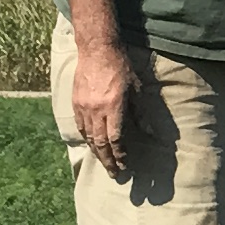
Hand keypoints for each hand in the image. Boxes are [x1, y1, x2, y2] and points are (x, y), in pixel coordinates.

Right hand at [69, 42, 138, 176]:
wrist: (97, 49)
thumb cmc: (120, 67)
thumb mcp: (136, 89)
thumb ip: (140, 113)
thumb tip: (149, 133)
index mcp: (113, 107)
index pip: (116, 139)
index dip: (120, 155)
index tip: (125, 166)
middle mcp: (96, 111)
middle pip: (101, 143)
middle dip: (108, 161)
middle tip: (114, 174)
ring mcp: (84, 108)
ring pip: (89, 137)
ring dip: (97, 152)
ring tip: (104, 163)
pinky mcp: (75, 103)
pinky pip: (80, 126)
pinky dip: (86, 138)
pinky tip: (91, 144)